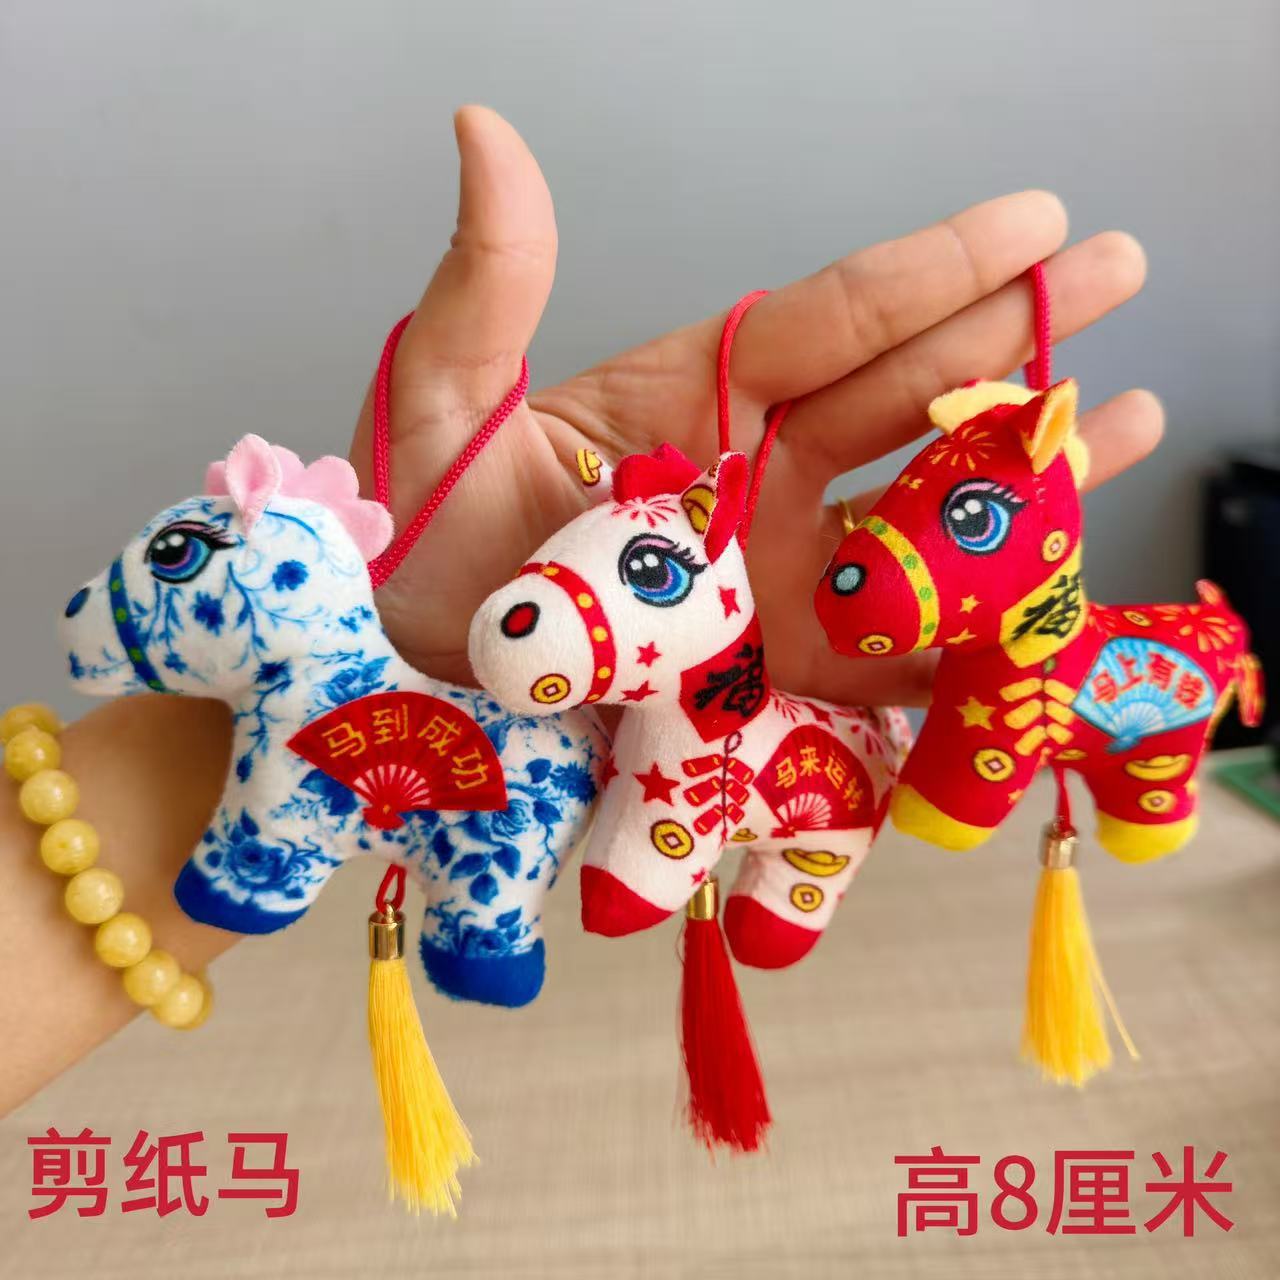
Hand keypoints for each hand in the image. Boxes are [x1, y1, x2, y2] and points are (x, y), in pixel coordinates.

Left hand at [350, 107, 1158, 705]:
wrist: (428, 684)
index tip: (1037, 222)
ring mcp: (786, 573)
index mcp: (695, 398)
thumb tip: (485, 129)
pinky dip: (977, 629)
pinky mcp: (791, 668)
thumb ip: (487, 286)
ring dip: (1025, 467)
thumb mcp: (444, 408)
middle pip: (904, 393)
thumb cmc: (426, 545)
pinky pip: (901, 647)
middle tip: (1123, 268)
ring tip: (1131, 416)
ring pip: (923, 510)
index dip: (934, 269)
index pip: (832, 318)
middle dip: (1014, 330)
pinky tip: (1053, 595)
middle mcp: (760, 475)